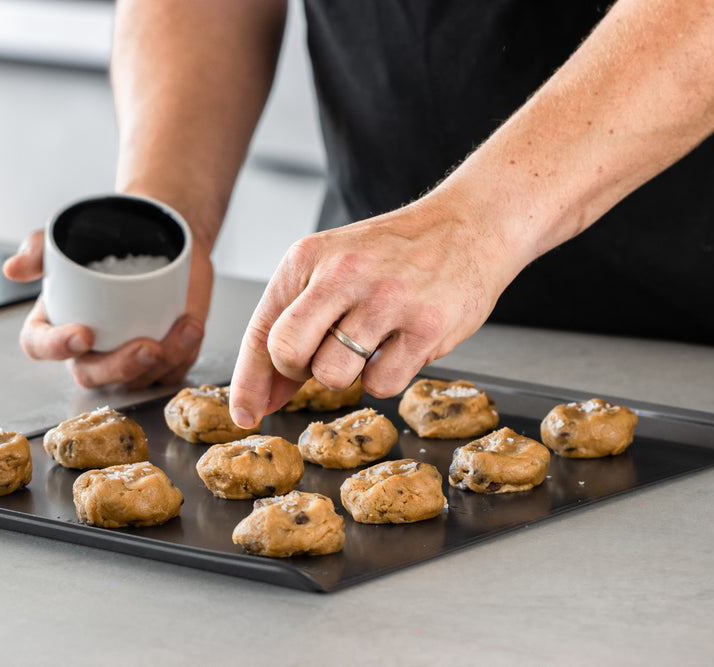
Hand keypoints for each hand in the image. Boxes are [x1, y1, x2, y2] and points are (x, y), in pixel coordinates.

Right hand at [2, 230, 212, 388]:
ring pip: (140, 378)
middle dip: (121, 367)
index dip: (57, 346)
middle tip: (148, 347)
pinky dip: (186, 353)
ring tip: (185, 326)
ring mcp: (126, 357)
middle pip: (93, 375)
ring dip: (166, 358)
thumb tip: (12, 269)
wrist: (157, 234)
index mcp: (55, 325)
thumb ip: (37, 250)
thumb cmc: (103, 242)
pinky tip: (193, 328)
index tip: (83, 333)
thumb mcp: (68, 238)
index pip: (41, 346)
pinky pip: (173, 370)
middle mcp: (89, 350)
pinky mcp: (162, 358)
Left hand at [228, 199, 522, 427]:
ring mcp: (386, 300)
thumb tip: (262, 397)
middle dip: (297, 372)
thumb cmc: (395, 254)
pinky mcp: (425, 326)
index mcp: (308, 258)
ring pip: (333, 375)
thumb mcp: (334, 270)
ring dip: (347, 373)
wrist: (470, 224)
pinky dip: (386, 376)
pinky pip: (381, 384)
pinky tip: (402, 344)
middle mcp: (343, 274)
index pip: (263, 329)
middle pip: (287, 353)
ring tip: (371, 342)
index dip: (248, 380)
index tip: (243, 414)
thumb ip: (297, 326)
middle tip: (323, 358)